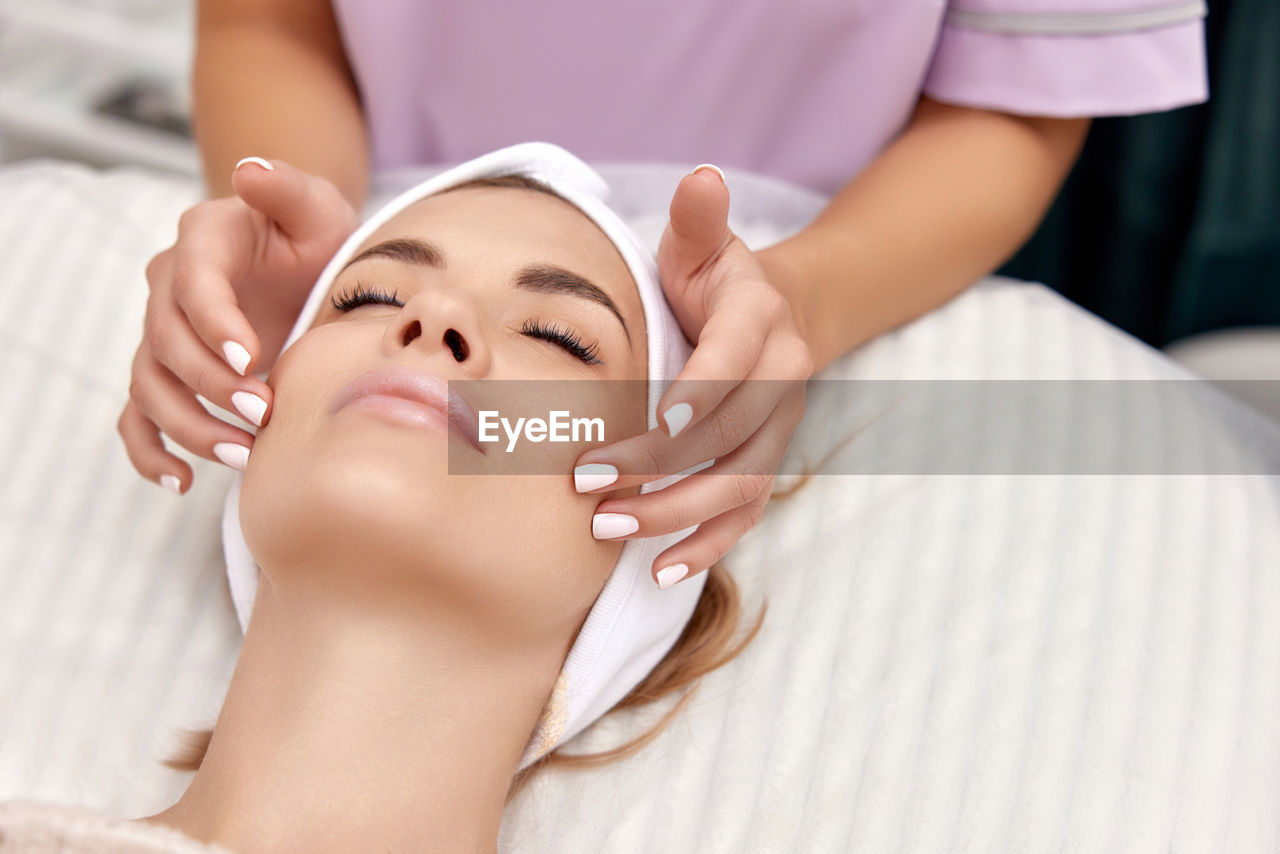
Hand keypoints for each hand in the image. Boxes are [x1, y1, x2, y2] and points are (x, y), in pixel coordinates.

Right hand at [119, 157, 358, 493]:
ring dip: (190, 426)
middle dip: (212, 385)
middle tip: (266, 413)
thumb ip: (287, 188)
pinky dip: (150, 452)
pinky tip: (181, 482)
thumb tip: (250, 172)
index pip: (193, 284)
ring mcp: (166, 334)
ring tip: (244, 455)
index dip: (215, 324)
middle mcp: (171, 287)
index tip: (252, 360)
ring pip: (150, 386)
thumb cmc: (315, 234)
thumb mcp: (315, 205)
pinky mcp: (172, 374)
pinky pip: (139, 416)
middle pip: (166, 343)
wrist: (310, 263)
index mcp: (203, 241)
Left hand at [573, 165, 812, 587]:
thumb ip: (698, 220)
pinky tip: (662, 571)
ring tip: (610, 530)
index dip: (695, 395)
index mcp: (760, 319)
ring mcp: (779, 428)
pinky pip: (747, 515)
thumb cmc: (717, 280)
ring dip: (676, 514)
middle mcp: (782, 378)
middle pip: (726, 434)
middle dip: (658, 466)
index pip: (731, 362)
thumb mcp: (704, 244)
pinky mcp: (768, 464)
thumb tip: (701, 178)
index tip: (650, 424)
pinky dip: (708, 546)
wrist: (777, 316)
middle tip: (589, 487)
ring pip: (738, 484)